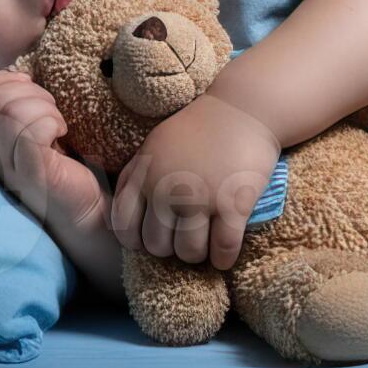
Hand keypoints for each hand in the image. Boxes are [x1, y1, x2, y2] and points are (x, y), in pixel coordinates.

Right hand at [0, 70, 109, 237]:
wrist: (89, 207)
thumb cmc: (65, 162)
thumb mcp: (35, 126)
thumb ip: (19, 103)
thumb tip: (18, 73)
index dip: (2, 81)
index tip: (31, 88)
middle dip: (29, 92)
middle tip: (52, 110)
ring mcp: (8, 167)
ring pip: (11, 112)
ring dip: (44, 108)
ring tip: (59, 124)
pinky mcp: (31, 175)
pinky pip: (31, 132)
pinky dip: (52, 122)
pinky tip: (62, 135)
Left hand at [109, 94, 280, 268]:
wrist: (245, 108)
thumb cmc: (200, 128)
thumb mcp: (154, 145)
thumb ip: (136, 176)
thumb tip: (122, 213)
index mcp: (145, 176)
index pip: (125, 228)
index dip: (137, 242)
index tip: (157, 238)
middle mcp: (167, 190)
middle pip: (158, 246)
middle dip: (172, 249)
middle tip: (187, 240)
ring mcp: (200, 198)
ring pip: (189, 252)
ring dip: (198, 256)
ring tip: (206, 246)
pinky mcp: (232, 204)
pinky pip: (223, 249)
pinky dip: (223, 259)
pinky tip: (225, 256)